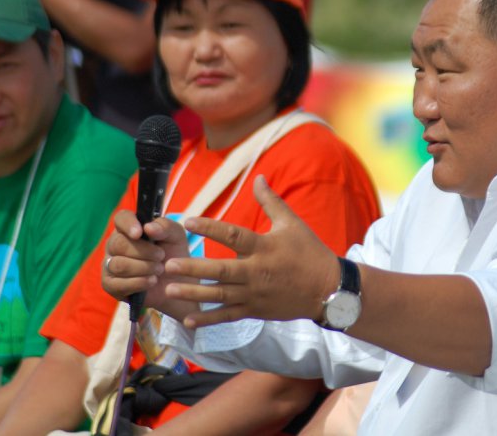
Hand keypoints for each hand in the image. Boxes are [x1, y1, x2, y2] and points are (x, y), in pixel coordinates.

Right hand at [102, 210, 199, 319]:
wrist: (177, 283)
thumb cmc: (174, 254)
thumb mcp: (176, 236)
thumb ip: (165, 227)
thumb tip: (148, 227)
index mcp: (129, 228)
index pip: (121, 218)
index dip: (128, 224)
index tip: (140, 232)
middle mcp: (114, 244)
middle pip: (119, 244)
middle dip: (144, 251)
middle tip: (161, 256)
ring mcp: (109, 264)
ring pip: (118, 264)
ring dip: (143, 267)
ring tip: (159, 269)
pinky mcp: (110, 285)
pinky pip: (118, 284)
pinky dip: (139, 282)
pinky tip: (152, 281)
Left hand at [166, 176, 339, 328]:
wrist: (328, 289)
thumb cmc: (309, 252)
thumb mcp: (292, 223)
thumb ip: (270, 201)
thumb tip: (258, 177)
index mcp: (264, 247)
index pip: (233, 235)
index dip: (211, 227)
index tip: (187, 221)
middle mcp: (257, 271)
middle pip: (221, 270)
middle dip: (194, 268)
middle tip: (168, 265)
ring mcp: (255, 294)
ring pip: (220, 295)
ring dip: (194, 292)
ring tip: (169, 289)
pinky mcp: (256, 311)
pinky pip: (229, 316)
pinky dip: (208, 319)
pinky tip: (188, 319)